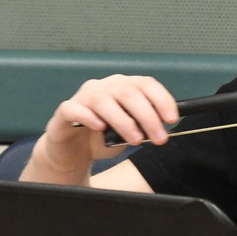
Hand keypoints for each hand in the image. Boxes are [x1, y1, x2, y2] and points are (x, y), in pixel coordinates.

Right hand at [28, 75, 177, 181]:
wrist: (73, 151)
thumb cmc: (103, 137)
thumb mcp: (130, 131)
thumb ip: (143, 125)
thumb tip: (161, 128)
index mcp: (124, 86)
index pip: (146, 84)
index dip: (162, 99)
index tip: (171, 119)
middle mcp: (105, 86)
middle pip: (128, 93)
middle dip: (148, 116)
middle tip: (159, 138)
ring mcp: (83, 96)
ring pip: (103, 100)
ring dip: (124, 121)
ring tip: (136, 140)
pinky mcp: (65, 111)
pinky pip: (74, 109)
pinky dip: (88, 117)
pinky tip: (100, 127)